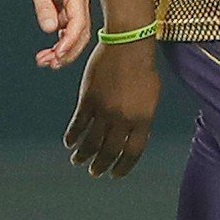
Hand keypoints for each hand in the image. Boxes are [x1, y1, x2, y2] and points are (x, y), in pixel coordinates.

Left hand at [17, 0, 91, 68]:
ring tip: (46, 61)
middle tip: (50, 63)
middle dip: (68, 51)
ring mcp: (73, 6)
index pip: (78, 23)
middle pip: (81, 33)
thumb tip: (49, 28)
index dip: (70, 42)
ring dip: (63, 50)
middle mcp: (78, 1)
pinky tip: (48, 53)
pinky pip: (67, 30)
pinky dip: (59, 43)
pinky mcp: (66, 9)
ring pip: (75, 35)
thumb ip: (43, 6)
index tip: (58, 54)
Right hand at [64, 38, 161, 176]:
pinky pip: (78, 124)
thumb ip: (142, 120)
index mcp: (143, 120)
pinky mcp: (89, 99)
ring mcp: (105, 109)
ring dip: (83, 155)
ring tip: (77, 161)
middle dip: (100, 165)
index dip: (123, 167)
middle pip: (110, 151)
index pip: (133, 153)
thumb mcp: (151, 98)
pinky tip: (69, 142)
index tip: (115, 175)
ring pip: (91, 141)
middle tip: (94, 172)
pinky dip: (72, 136)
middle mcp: (124, 119)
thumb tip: (135, 140)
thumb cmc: (143, 69)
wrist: (129, 44)